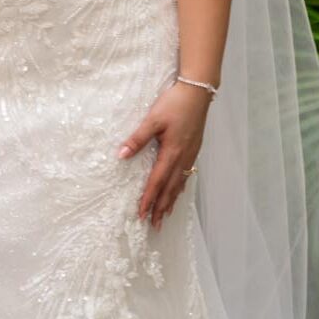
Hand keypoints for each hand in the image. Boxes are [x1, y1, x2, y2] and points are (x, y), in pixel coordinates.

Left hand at [118, 81, 210, 229]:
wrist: (198, 92)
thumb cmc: (175, 103)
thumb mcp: (152, 119)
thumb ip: (137, 138)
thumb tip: (121, 155)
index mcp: (171, 153)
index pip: (157, 182)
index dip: (148, 199)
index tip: (141, 215)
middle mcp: (183, 158)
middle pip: (170, 189)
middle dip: (161, 208)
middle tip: (155, 225)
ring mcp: (191, 154)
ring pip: (180, 184)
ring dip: (171, 201)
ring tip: (165, 215)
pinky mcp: (194, 149)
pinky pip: (187, 175)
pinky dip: (180, 187)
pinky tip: (178, 191)